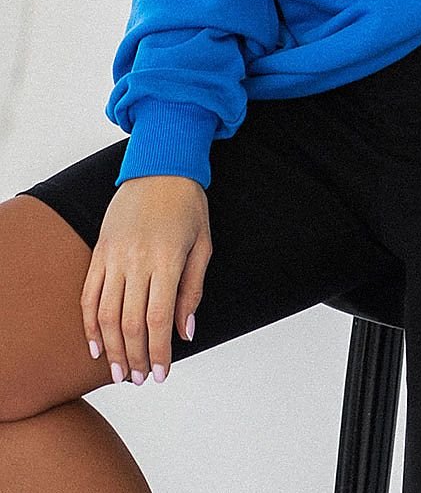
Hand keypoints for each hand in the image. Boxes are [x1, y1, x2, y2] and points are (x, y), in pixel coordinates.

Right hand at [81, 174, 211, 385]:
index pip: (158, 320)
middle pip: (131, 323)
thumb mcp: (203, 245)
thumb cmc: (188, 206)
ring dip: (111, 349)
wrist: (160, 168)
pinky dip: (90, 323)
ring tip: (117, 372)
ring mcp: (114, 256)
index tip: (160, 374)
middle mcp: (137, 260)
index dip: (158, 352)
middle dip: (134, 358)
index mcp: (167, 260)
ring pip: (106, 314)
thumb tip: (186, 333)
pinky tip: (95, 345)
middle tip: (138, 380)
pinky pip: (89, 294)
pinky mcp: (99, 251)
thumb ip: (193, 291)